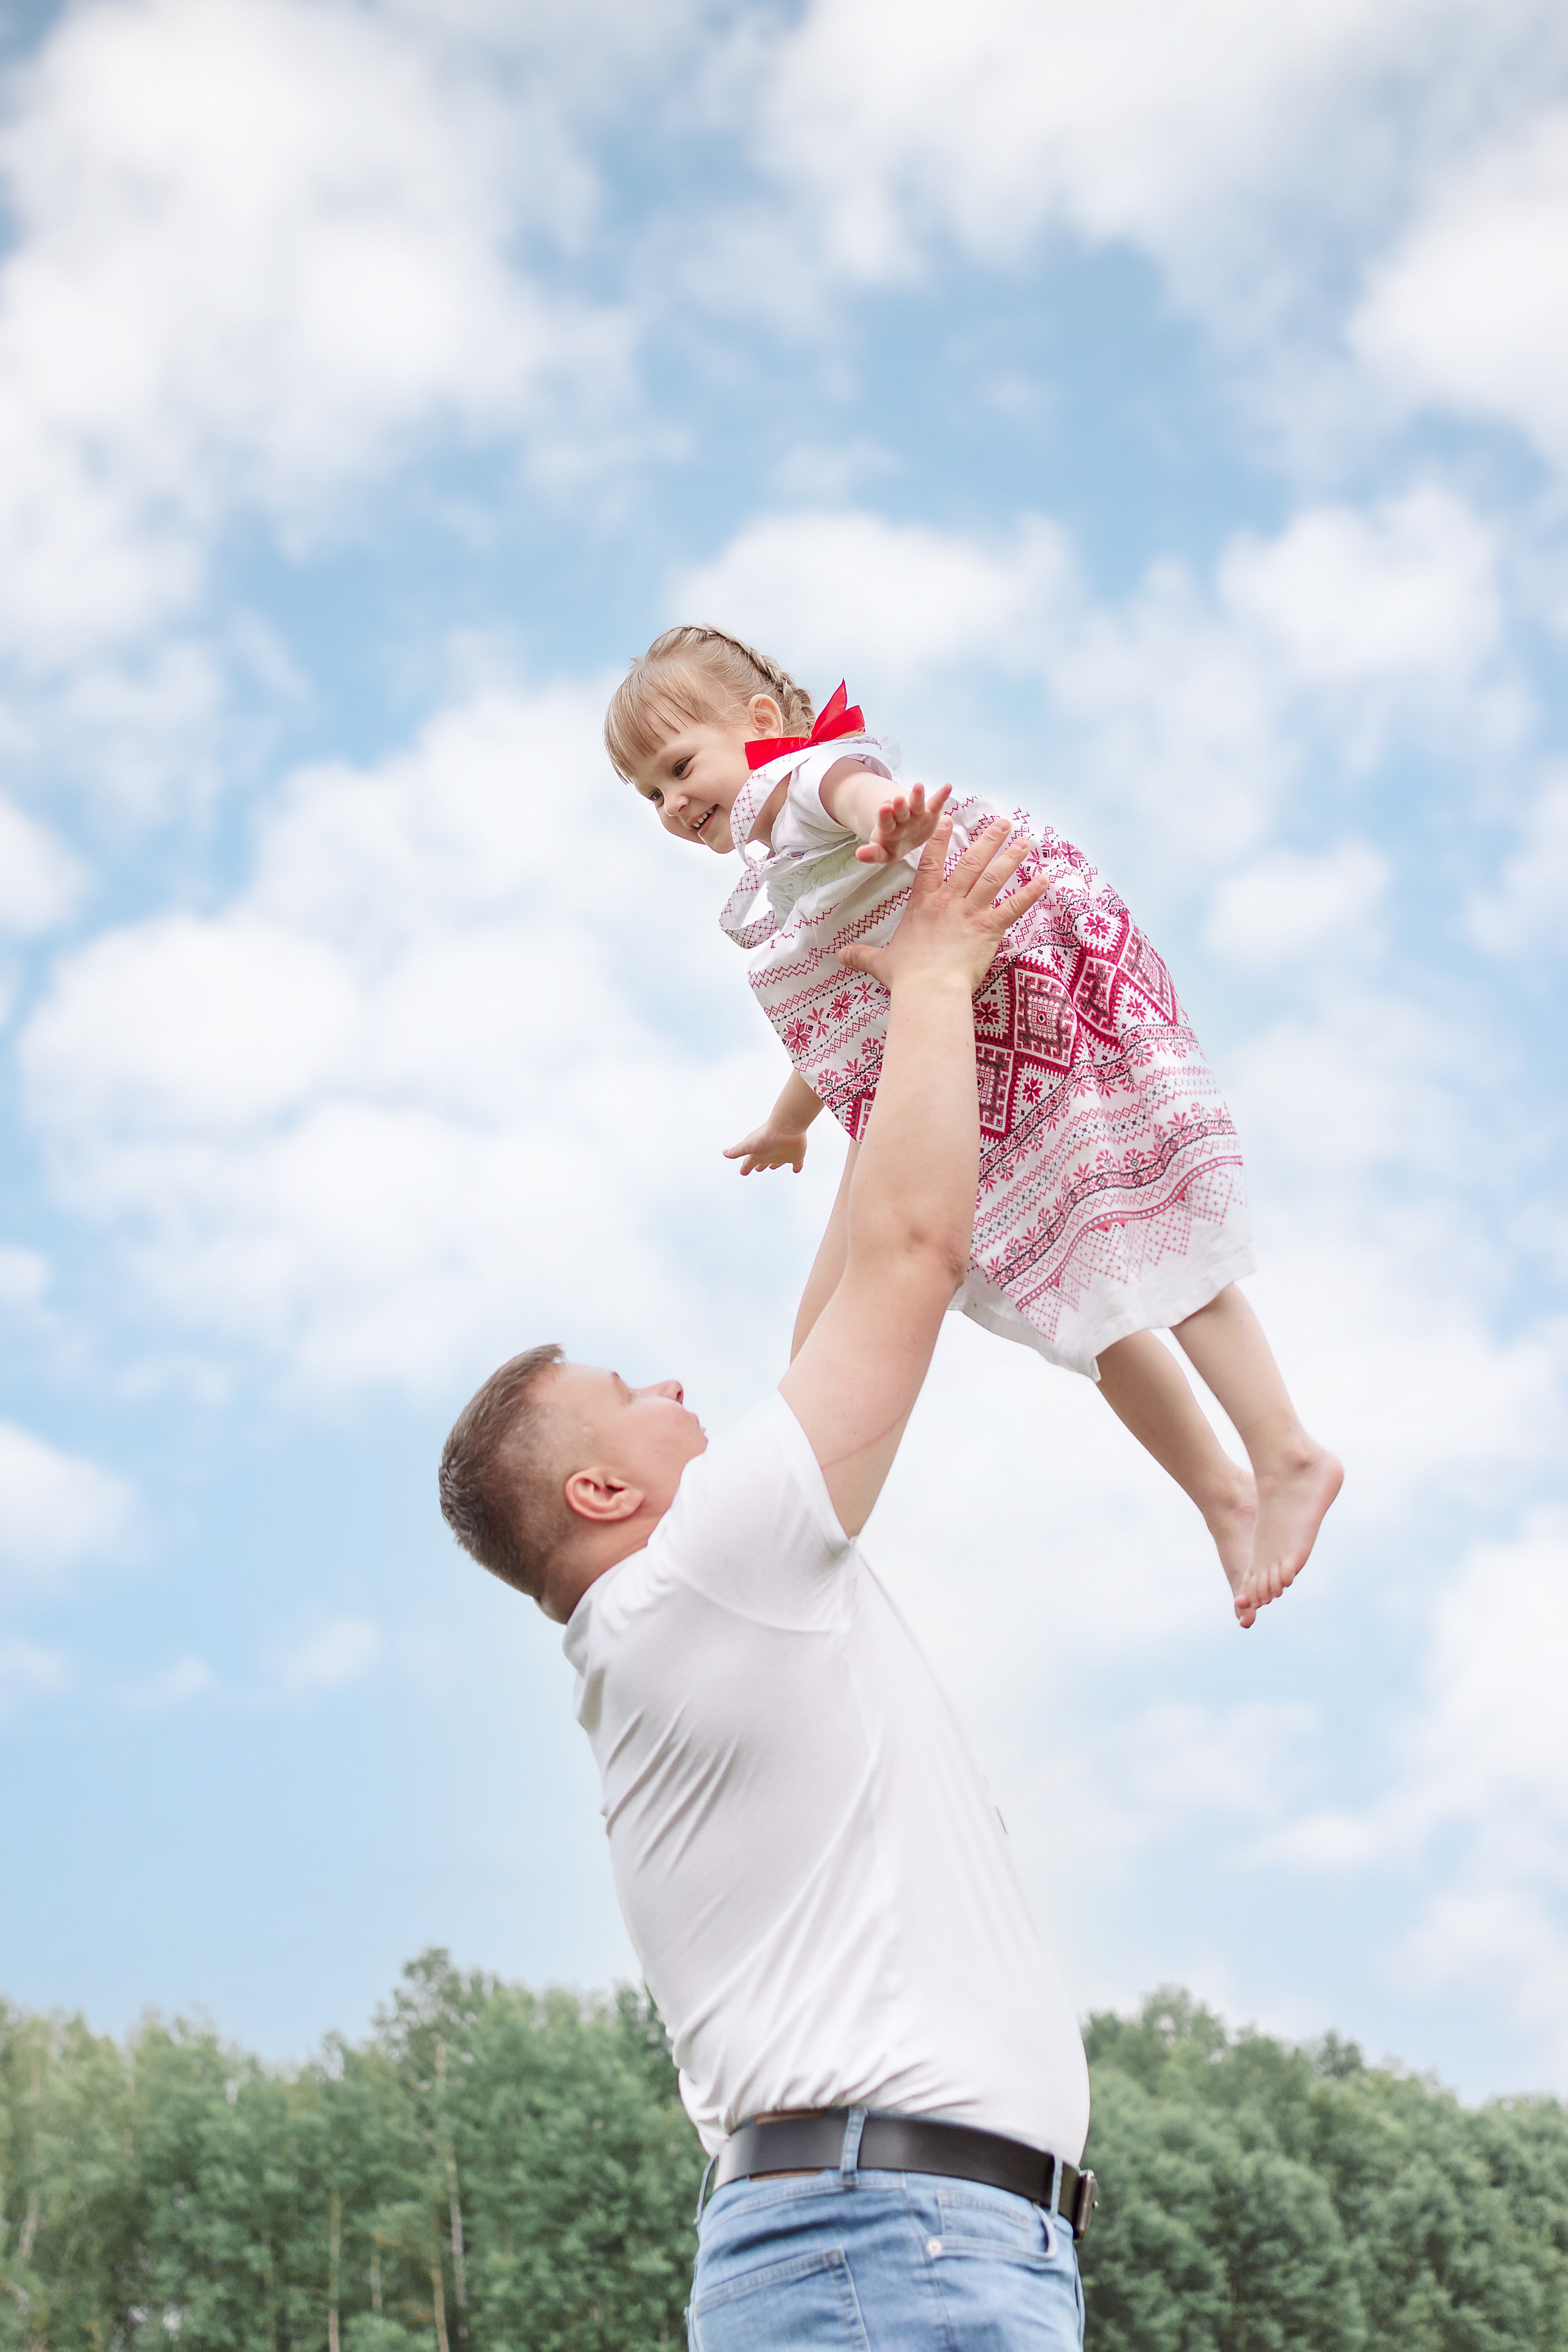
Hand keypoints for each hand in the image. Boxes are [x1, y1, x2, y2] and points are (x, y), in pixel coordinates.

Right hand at [723, 1124, 808, 1175]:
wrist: (786, 1127)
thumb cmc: (766, 1135)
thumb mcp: (748, 1145)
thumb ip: (737, 1150)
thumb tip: (724, 1153)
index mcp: (759, 1153)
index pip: (749, 1162)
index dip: (745, 1167)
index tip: (743, 1172)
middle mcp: (770, 1153)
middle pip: (763, 1161)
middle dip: (759, 1165)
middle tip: (757, 1168)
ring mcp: (783, 1154)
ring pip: (778, 1162)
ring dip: (775, 1164)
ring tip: (773, 1167)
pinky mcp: (796, 1155)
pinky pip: (797, 1163)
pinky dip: (797, 1167)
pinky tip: (796, 1170)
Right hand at [838, 816, 1047, 996]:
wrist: (928, 990)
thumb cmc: (905, 977)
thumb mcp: (879, 962)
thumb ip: (862, 955)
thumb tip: (840, 957)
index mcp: (923, 904)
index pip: (931, 862)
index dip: (939, 838)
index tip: (948, 818)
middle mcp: (949, 902)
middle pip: (971, 862)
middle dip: (988, 840)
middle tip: (1003, 823)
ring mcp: (971, 913)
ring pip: (994, 877)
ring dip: (1012, 857)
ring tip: (1026, 841)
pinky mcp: (989, 929)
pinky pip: (1014, 907)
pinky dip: (1030, 893)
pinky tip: (1045, 879)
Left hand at [854, 781, 952, 865]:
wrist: (902, 833)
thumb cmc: (892, 844)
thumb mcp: (883, 852)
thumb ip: (874, 853)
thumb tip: (859, 854)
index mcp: (889, 829)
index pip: (885, 822)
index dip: (885, 816)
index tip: (884, 807)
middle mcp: (901, 819)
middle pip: (900, 812)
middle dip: (899, 806)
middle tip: (897, 799)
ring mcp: (915, 814)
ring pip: (915, 804)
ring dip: (917, 796)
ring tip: (919, 787)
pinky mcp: (929, 812)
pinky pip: (936, 804)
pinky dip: (942, 796)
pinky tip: (948, 787)